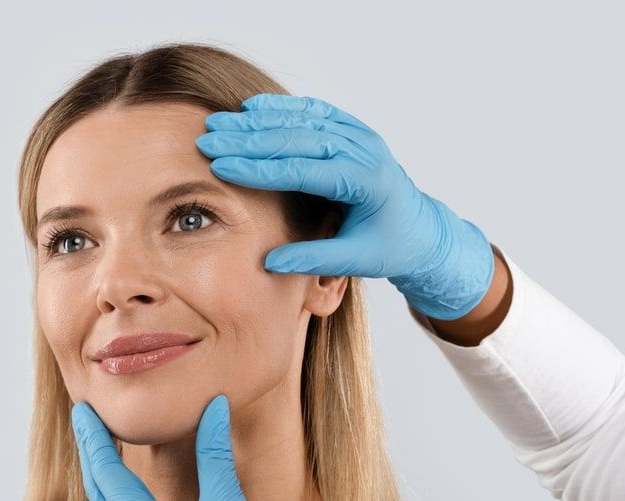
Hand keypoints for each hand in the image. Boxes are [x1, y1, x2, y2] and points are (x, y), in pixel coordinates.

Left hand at [71, 394, 320, 500]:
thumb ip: (214, 454)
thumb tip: (213, 406)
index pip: (104, 473)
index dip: (94, 438)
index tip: (83, 409)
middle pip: (98, 491)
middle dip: (91, 453)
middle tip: (86, 418)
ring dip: (102, 475)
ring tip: (102, 444)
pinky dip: (118, 495)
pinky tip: (129, 484)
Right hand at [194, 93, 494, 320]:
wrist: (423, 230)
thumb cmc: (389, 248)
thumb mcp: (355, 261)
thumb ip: (313, 259)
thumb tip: (268, 263)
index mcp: (364, 181)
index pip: (301, 170)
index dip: (257, 168)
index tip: (220, 166)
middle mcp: (363, 150)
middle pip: (295, 138)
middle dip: (246, 140)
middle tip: (207, 140)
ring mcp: (358, 136)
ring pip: (301, 120)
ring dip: (256, 121)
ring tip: (218, 122)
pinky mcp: (351, 131)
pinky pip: (313, 112)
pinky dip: (280, 109)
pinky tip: (251, 107)